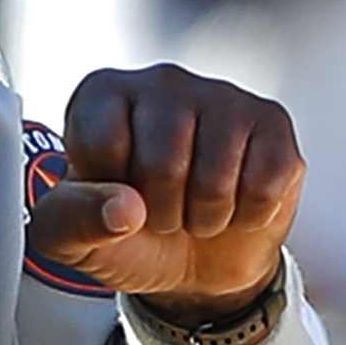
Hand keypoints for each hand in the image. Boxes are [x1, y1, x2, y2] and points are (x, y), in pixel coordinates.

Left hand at [28, 64, 303, 317]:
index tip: (114, 195)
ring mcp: (222, 96)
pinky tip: (236, 202)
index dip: (108, 194)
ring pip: (215, 179)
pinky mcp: (271, 121)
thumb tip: (123, 207)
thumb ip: (73, 221)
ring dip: (205, 218)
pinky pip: (264, 185)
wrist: (193, 263)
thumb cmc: (127, 234)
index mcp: (102, 94)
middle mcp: (162, 81)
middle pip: (162, 164)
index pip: (100, 145)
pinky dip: (250, 215)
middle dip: (162, 212)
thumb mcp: (73, 240)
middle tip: (161, 210)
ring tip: (196, 208)